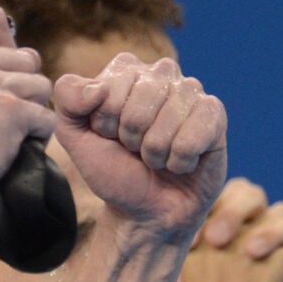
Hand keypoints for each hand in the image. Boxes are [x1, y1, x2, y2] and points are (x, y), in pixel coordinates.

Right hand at [0, 7, 55, 236]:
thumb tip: (6, 51)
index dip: (6, 43)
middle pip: (26, 58)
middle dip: (21, 88)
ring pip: (41, 87)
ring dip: (30, 113)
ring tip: (2, 138)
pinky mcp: (10, 112)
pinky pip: (46, 118)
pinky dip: (36, 138)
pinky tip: (10, 152)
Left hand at [52, 54, 226, 243]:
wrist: (144, 210)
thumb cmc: (113, 170)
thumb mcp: (75, 137)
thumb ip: (67, 101)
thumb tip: (98, 88)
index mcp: (125, 71)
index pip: (109, 88)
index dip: (105, 122)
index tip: (110, 135)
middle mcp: (160, 73)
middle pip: (139, 103)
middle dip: (131, 137)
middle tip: (135, 149)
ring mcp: (191, 91)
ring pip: (167, 120)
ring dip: (155, 152)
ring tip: (157, 157)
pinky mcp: (214, 114)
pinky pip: (193, 136)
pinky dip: (180, 160)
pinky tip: (181, 162)